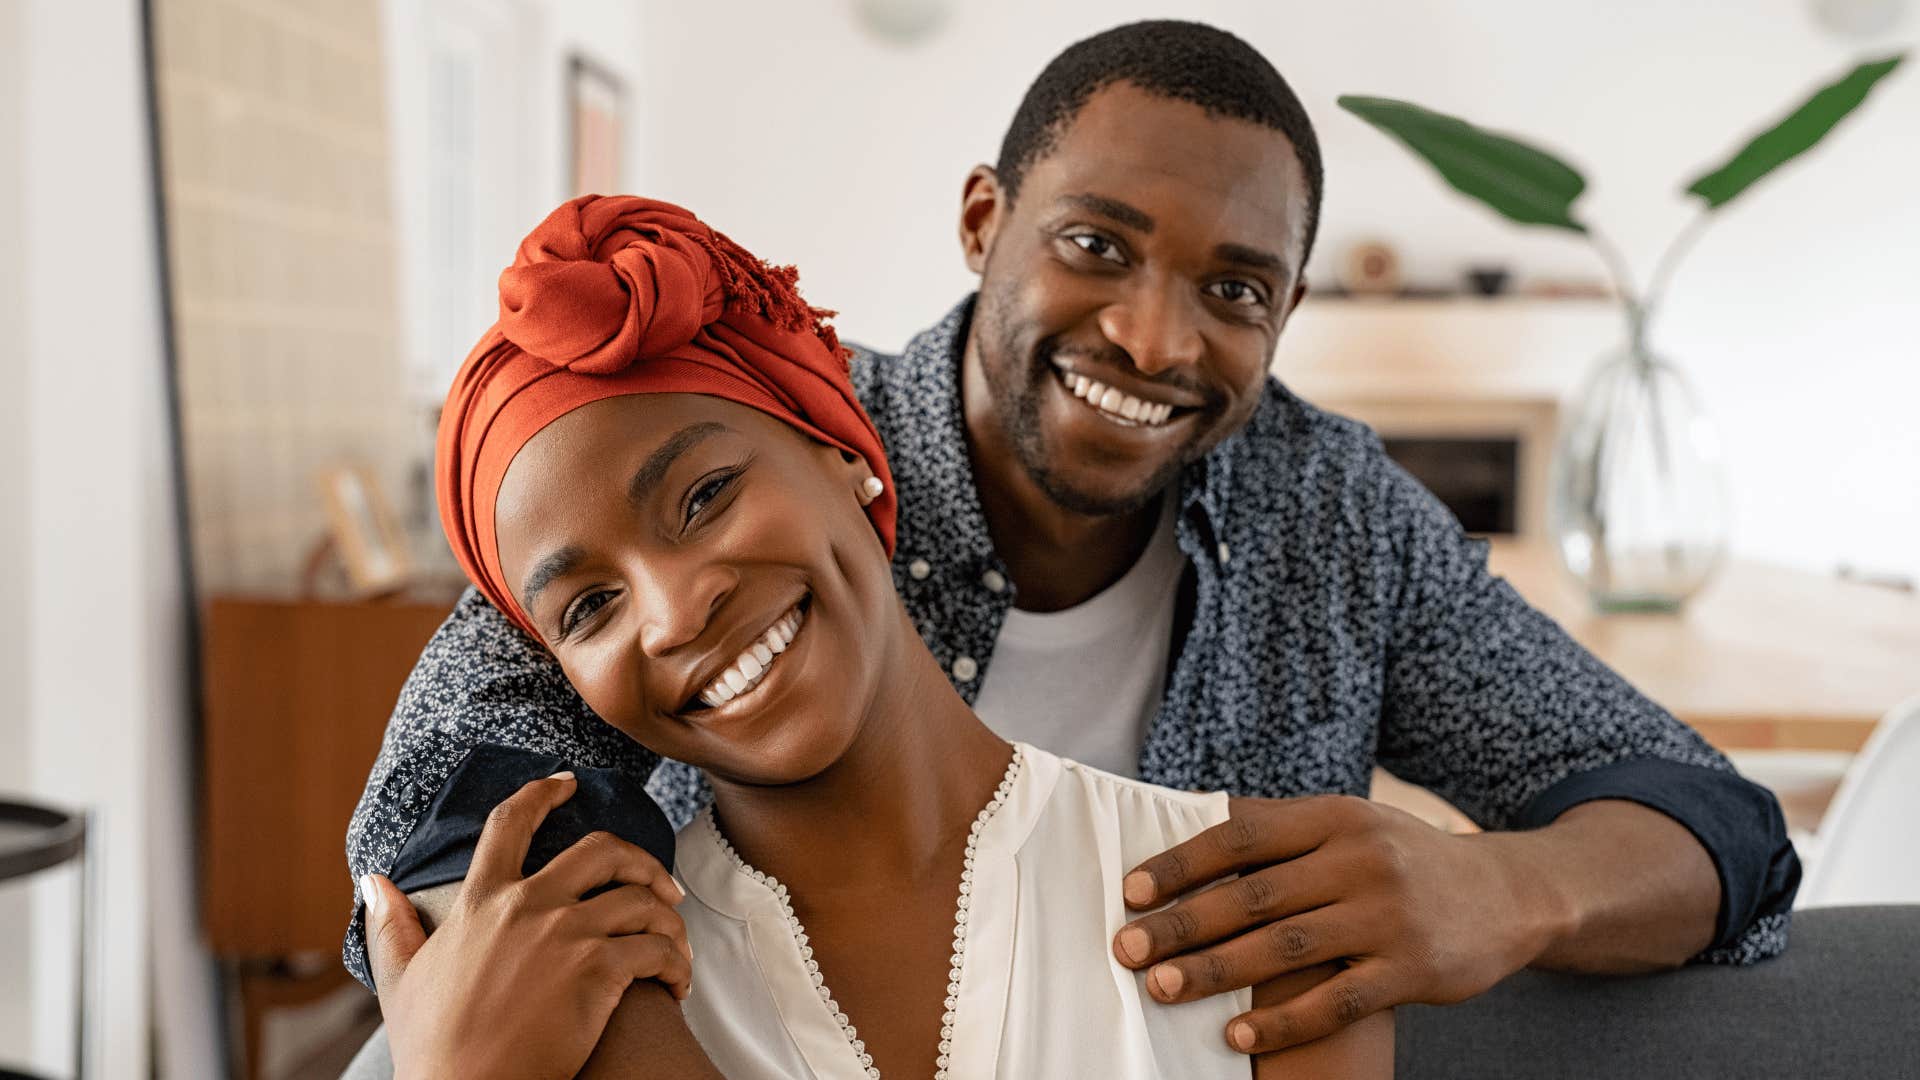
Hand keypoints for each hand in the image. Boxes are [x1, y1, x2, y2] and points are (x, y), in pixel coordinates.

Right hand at [363, 771, 693, 1079]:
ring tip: (674, 947)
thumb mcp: (401, 980)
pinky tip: (675, 984)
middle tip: (659, 884)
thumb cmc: (433, 1049)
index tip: (567, 784)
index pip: (510, 824)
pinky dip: (676, 964)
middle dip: (641, 859)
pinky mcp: (599, 973)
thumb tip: (374, 880)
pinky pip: (658, 950)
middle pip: (603, 850)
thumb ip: (391, 925)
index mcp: (481, 901)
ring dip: (668, 921)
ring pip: (642, 900)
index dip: (541, 793)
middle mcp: (527, 907)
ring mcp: (567, 937)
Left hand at [1112, 795, 1565, 1054]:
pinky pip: (1336, 1002)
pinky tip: (1238, 1038)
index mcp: (1336, 817)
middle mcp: (1361, 860)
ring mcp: (1388, 916)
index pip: (1243, 836)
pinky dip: (1283, 1023)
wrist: (1509, 895)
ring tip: (1163, 988)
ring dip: (1217, 972)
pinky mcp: (1411, 970)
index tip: (1133, 891)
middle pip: (1254, 896)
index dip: (1183, 863)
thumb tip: (1191, 830)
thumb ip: (1284, 831)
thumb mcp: (1353, 824)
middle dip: (1183, 925)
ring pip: (1285, 949)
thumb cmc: (1405, 859)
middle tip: (1127, 949)